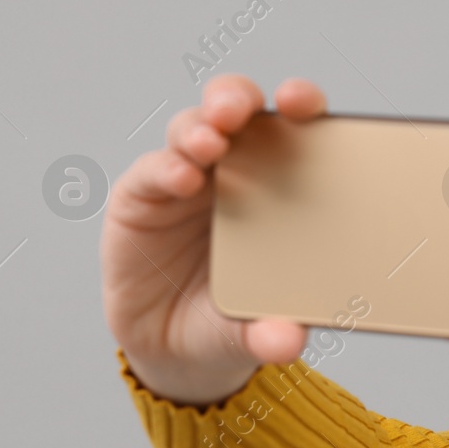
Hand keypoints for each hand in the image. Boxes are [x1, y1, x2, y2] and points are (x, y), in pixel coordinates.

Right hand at [100, 74, 326, 405]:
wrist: (177, 348)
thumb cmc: (233, 318)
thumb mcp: (257, 329)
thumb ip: (272, 331)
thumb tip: (290, 341)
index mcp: (281, 184)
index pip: (295, 128)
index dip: (301, 105)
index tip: (306, 105)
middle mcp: (234, 169)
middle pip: (237, 110)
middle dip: (239, 98)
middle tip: (243, 110)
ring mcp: (186, 178)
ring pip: (192, 129)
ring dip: (202, 128)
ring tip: (211, 143)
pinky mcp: (142, 197)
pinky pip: (153, 170)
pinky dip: (167, 168)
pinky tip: (182, 177)